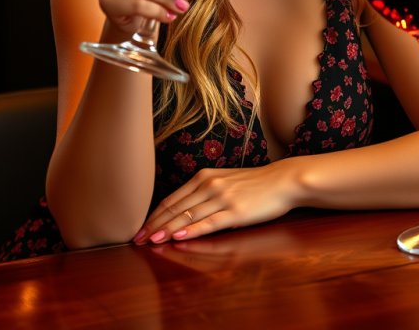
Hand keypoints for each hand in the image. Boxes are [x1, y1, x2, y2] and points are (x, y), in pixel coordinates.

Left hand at [134, 160, 300, 243]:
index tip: (140, 227)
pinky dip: (191, 230)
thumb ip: (204, 191)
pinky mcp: (235, 212)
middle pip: (175, 207)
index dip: (154, 214)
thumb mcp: (225, 180)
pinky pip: (209, 223)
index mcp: (205, 177)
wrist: (282, 180)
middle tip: (136, 238)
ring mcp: (222, 198)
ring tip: (150, 240)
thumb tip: (184, 209)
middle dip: (154, 224)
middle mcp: (210, 185)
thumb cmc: (255, 183)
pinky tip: (178, 236)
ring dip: (166, 229)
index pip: (172, 198)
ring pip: (187, 216)